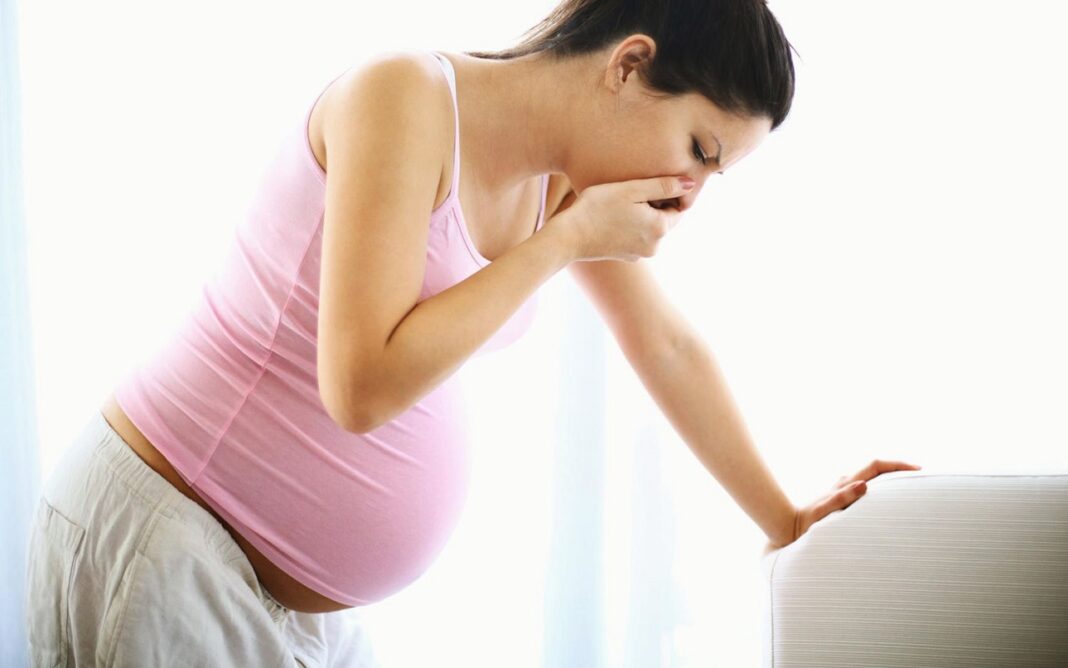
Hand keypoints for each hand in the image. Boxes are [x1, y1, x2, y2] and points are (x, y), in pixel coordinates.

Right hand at [544, 176, 693, 262]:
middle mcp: (654, 246)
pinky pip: (636, 236)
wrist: (568, 237)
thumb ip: (663, 185)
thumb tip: (691, 184)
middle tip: (632, 190)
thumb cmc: (597, 208)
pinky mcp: (625, 256)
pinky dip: (630, 226)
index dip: (668, 192)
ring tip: (621, 201)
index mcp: (660, 228)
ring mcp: (639, 254)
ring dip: (642, 214)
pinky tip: (613, 216)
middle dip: (654, 204)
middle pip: (664, 218)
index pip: (679, 207)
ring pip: (649, 227)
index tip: (649, 182)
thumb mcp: (631, 190)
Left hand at [762, 459, 922, 555]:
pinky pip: (869, 491)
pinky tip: (891, 504)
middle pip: (878, 469)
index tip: (917, 469)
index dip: (897, 464)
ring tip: (914, 489)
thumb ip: (840, 499)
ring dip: (892, 480)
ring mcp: (845, 490)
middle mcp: (846, 483)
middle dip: (900, 470)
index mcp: (845, 484)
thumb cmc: (806, 524)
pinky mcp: (844, 500)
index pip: (876, 466)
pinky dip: (883, 491)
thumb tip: (863, 485)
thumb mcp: (823, 513)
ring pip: (874, 479)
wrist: (789, 528)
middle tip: (924, 478)